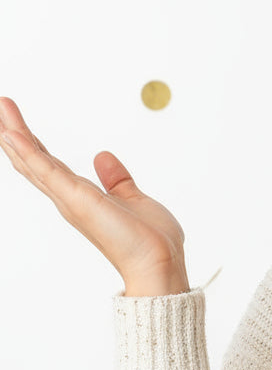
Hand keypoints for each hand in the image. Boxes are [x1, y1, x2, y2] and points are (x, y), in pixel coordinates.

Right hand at [0, 96, 188, 289]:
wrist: (158, 262)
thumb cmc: (150, 240)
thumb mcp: (133, 198)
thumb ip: (117, 180)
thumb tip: (103, 157)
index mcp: (81, 198)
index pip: (50, 166)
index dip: (33, 144)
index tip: (17, 124)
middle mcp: (69, 199)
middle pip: (34, 161)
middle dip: (15, 134)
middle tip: (1, 107)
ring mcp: (70, 199)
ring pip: (35, 162)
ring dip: (15, 134)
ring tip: (2, 107)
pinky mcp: (77, 199)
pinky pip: (47, 171)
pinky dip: (29, 152)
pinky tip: (11, 134)